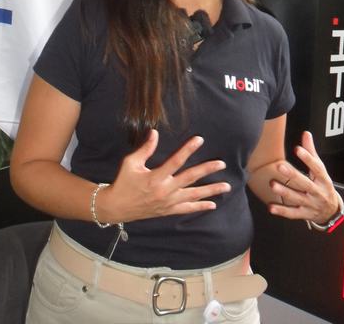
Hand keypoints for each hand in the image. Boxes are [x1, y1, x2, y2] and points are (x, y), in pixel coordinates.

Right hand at [97, 130, 230, 222]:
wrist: (117, 207)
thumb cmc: (123, 182)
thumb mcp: (130, 163)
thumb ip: (145, 149)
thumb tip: (155, 133)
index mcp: (155, 177)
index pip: (176, 161)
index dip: (188, 149)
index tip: (199, 139)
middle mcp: (165, 190)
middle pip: (190, 178)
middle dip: (207, 170)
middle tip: (222, 163)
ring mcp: (168, 202)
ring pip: (193, 195)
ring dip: (210, 190)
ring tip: (226, 186)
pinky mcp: (168, 210)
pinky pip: (187, 209)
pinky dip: (200, 206)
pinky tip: (213, 204)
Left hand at [268, 131, 339, 224]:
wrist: (331, 211)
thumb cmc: (323, 186)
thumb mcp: (321, 170)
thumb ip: (312, 152)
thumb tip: (306, 134)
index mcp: (323, 180)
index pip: (317, 168)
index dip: (308, 158)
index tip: (298, 149)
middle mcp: (317, 192)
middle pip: (305, 184)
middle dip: (293, 175)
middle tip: (280, 166)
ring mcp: (311, 204)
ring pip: (297, 198)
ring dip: (284, 192)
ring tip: (273, 184)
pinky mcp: (304, 214)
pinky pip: (292, 213)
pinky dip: (281, 211)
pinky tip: (271, 207)